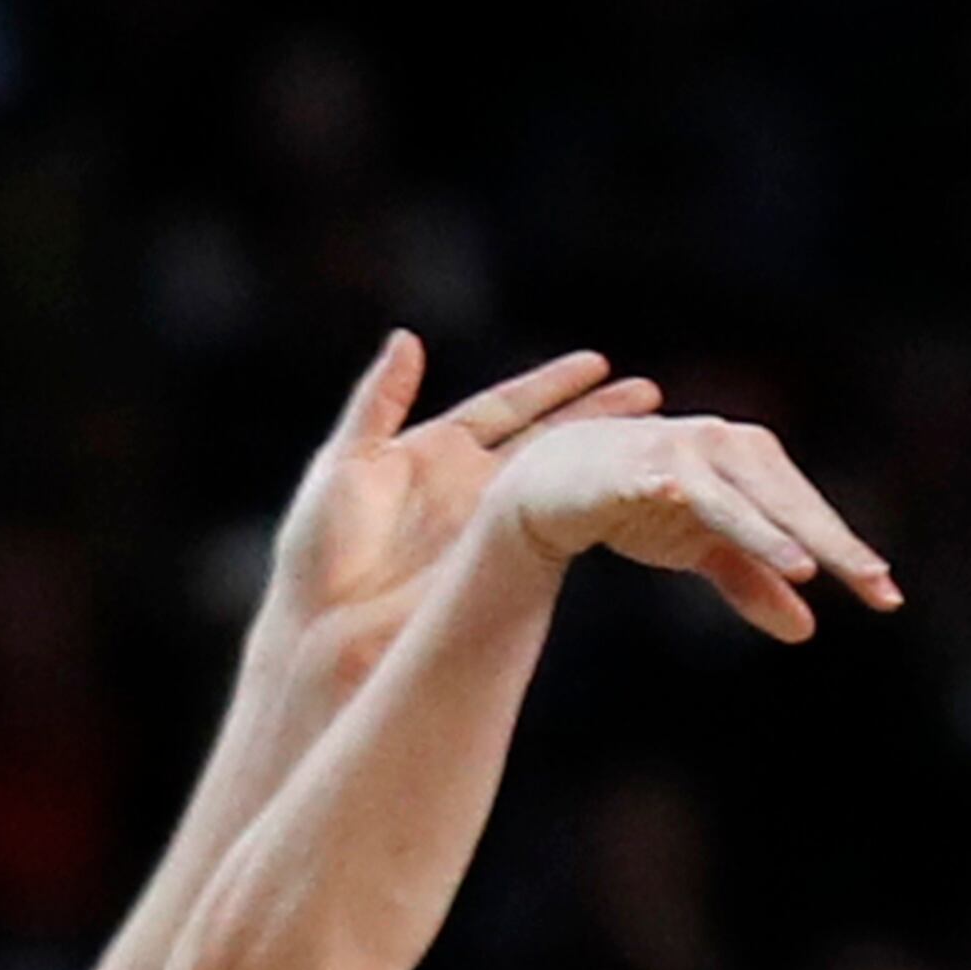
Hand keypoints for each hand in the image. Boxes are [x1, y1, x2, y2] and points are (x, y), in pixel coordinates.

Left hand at [268, 327, 658, 661]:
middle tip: (650, 396)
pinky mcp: (496, 566)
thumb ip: (379, 401)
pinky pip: (547, 532)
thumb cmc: (319, 550)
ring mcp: (488, 528)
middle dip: (597, 417)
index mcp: (436, 452)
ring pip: (556, 481)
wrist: (323, 630)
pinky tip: (617, 488)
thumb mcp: (343, 461)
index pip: (506, 408)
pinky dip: (580, 507)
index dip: (551, 387)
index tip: (598, 364)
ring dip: (600, 458)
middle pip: (546, 439)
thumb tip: (408, 339)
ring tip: (651, 436)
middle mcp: (471, 487)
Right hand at [493, 399, 899, 650]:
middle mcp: (724, 447)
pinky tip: (712, 517)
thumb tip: (806, 629)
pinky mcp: (634, 465)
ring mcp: (679, 451)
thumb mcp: (703, 548)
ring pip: (736, 497)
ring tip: (806, 569)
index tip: (887, 598)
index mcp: (751, 464)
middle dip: (830, 544)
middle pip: (786, 501)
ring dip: (768, 531)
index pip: (807, 513)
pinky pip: (669, 484)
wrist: (556, 480)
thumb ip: (753, 581)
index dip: (847, 553)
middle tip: (874, 584)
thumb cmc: (639, 504)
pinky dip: (688, 495)